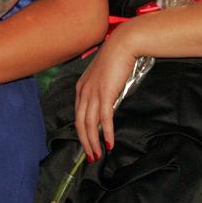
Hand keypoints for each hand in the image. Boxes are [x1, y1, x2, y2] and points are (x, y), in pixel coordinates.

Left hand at [72, 28, 137, 161]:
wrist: (123, 45)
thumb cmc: (116, 59)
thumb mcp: (104, 76)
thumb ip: (102, 91)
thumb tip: (108, 105)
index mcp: (81, 87)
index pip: (78, 114)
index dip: (81, 131)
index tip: (87, 143)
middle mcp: (84, 92)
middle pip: (80, 123)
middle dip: (85, 142)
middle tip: (90, 156)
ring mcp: (93, 93)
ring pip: (89, 124)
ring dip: (93, 142)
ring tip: (98, 155)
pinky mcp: (105, 94)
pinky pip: (104, 119)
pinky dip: (106, 133)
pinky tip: (109, 143)